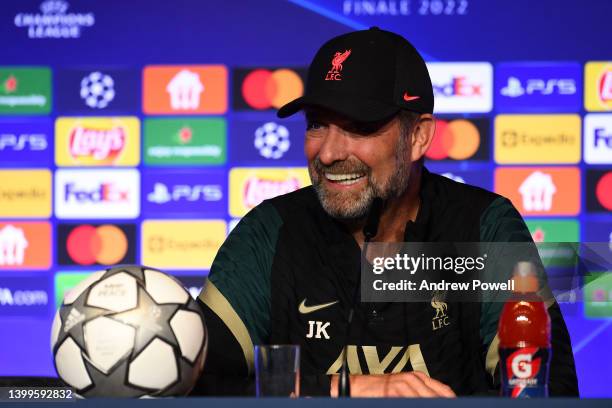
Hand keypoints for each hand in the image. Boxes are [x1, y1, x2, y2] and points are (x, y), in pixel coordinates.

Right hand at [330, 371, 455, 397]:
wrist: (359, 387)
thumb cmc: (381, 391)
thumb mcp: (405, 391)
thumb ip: (421, 394)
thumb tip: (439, 400)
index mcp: (419, 377)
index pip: (445, 392)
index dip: (451, 400)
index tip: (456, 404)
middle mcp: (414, 379)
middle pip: (437, 397)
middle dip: (440, 404)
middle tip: (444, 407)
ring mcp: (404, 385)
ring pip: (425, 399)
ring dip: (427, 404)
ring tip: (419, 405)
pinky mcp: (394, 392)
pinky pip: (410, 402)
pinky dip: (413, 403)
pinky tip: (409, 404)